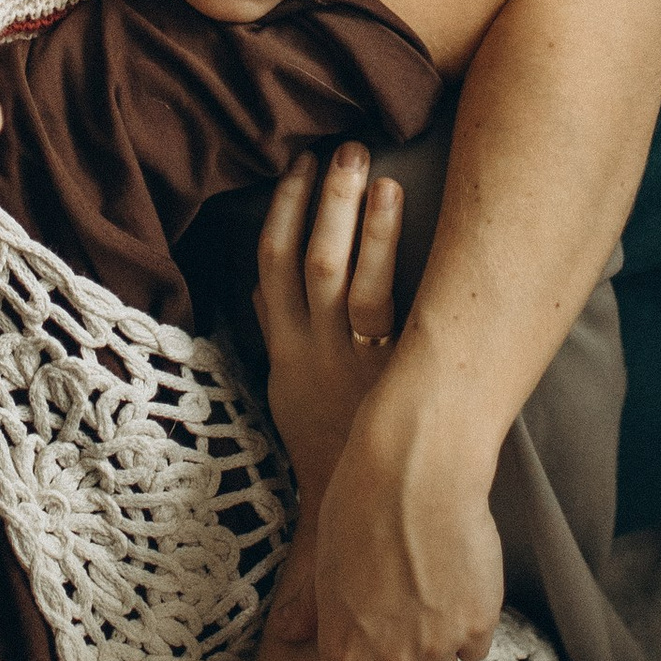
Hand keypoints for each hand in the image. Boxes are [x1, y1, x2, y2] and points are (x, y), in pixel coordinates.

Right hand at [251, 144, 404, 523]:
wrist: (359, 513)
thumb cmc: (333, 447)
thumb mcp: (291, 395)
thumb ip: (277, 339)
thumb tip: (259, 291)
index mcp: (284, 354)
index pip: (268, 267)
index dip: (278, 212)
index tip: (294, 166)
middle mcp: (311, 349)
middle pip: (303, 259)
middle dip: (318, 200)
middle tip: (337, 147)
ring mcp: (349, 359)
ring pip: (338, 274)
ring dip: (351, 215)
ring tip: (367, 164)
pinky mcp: (388, 372)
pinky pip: (383, 301)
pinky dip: (386, 248)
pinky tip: (401, 204)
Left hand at [298, 391, 503, 660]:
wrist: (418, 472)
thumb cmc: (361, 506)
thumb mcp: (324, 559)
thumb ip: (312, 609)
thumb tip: (289, 634)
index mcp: (343, 650)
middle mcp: (391, 659)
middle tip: (401, 632)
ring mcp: (437, 644)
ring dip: (435, 648)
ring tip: (427, 595)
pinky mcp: (478, 623)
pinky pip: (474, 647)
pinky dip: (467, 626)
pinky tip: (455, 585)